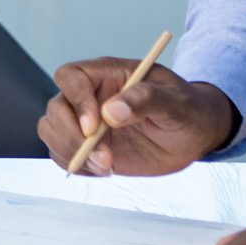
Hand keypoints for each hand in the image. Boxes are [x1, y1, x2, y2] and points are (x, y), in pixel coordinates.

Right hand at [39, 59, 237, 175]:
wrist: (193, 134)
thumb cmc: (188, 109)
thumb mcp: (176, 102)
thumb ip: (146, 99)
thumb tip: (112, 111)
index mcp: (108, 74)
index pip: (72, 77)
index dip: (77, 101)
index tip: (95, 128)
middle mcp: (90, 95)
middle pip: (56, 108)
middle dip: (73, 136)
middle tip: (104, 159)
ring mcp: (86, 121)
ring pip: (52, 130)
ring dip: (71, 152)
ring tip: (107, 167)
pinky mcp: (88, 145)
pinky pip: (62, 153)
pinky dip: (76, 166)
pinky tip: (104, 170)